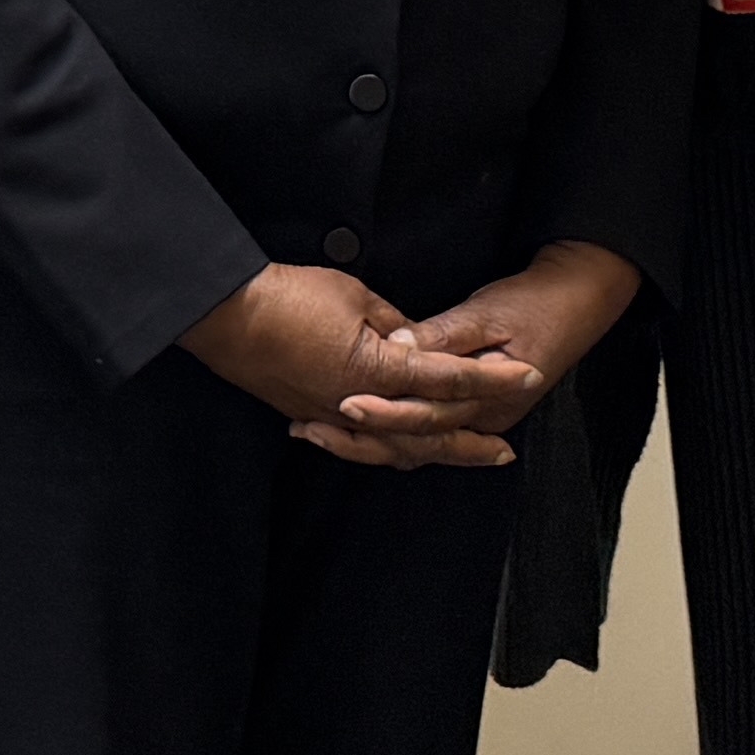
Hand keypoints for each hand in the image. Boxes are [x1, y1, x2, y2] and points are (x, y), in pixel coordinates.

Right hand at [192, 264, 530, 465]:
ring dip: (431, 454)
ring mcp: (333, 417)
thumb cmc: (290, 297)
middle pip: (429, 432)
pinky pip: (359, 444)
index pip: (450, 378)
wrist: (227, 316)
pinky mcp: (310, 416)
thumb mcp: (357, 296)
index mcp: (379, 371)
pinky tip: (394, 452)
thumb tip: (420, 345)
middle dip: (470, 442)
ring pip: (394, 448)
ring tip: (458, 458)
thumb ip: (397, 327)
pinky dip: (383, 451)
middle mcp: (361, 405)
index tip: (527, 377)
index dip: (492, 379)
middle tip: (502, 452)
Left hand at [295, 244, 642, 471]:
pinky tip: (357, 430)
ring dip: (369, 443)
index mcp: (491, 398)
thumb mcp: (487, 312)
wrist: (578, 300)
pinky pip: (425, 433)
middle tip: (311, 428)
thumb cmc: (536, 302)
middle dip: (362, 439)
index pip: (427, 415)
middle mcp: (484, 418)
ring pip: (416, 445)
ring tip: (318, 433)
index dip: (383, 412)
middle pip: (414, 442)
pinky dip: (390, 434)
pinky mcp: (471, 409)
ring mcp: (479, 418)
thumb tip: (398, 343)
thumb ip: (443, 333)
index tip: (342, 403)